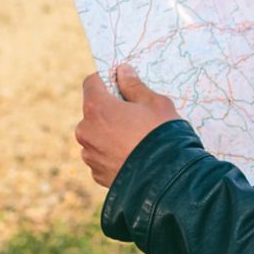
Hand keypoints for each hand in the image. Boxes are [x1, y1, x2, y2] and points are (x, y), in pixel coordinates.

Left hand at [75, 65, 181, 187]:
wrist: (168, 182)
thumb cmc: (163, 136)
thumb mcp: (155, 103)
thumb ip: (134, 86)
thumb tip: (123, 71)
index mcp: (96, 108)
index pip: (92, 82)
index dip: (107, 80)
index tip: (123, 84)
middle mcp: (86, 131)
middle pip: (94, 111)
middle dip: (110, 110)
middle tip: (136, 115)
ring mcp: (90, 155)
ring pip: (97, 135)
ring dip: (110, 133)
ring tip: (136, 140)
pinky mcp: (97, 174)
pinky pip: (102, 157)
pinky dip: (113, 154)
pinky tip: (134, 156)